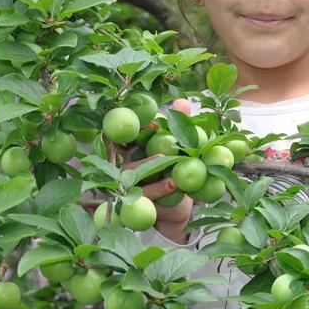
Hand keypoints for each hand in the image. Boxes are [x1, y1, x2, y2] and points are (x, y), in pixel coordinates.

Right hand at [114, 98, 193, 244]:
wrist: (180, 207)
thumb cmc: (175, 171)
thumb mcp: (180, 147)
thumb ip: (180, 124)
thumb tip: (183, 101)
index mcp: (132, 149)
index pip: (127, 134)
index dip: (135, 127)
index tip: (152, 123)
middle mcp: (126, 165)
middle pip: (125, 152)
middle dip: (137, 142)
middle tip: (154, 134)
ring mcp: (128, 184)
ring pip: (135, 173)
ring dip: (150, 166)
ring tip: (165, 160)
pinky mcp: (138, 202)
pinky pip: (147, 194)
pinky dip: (161, 188)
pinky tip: (175, 183)